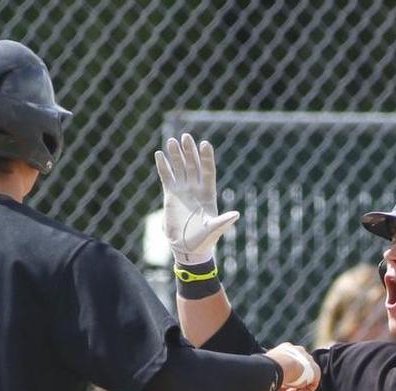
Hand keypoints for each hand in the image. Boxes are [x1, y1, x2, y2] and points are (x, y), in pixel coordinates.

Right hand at [154, 133, 239, 264]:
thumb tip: (236, 215)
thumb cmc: (204, 240)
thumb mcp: (214, 230)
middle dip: (189, 151)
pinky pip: (167, 177)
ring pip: (180, 168)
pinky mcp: (171, 195)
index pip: (208, 171)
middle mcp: (196, 189)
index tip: (204, 144)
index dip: (206, 158)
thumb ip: (223, 221)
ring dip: (176, 155)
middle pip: (193, 165)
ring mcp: (183, 190)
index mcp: (208, 194)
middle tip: (186, 137)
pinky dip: (163, 166)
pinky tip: (160, 154)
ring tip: (171, 141)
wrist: (188, 248)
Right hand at [265, 343, 319, 390]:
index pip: (287, 363)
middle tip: (281, 390)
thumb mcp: (264, 364)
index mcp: (288, 348)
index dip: (281, 375)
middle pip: (295, 371)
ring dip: (295, 388)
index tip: (276, 383)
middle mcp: (300, 352)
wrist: (284, 364)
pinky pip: (311, 384)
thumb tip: (256, 374)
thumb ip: (265, 368)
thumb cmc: (270, 365)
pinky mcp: (316, 371)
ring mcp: (309, 361)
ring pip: (303, 378)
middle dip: (288, 382)